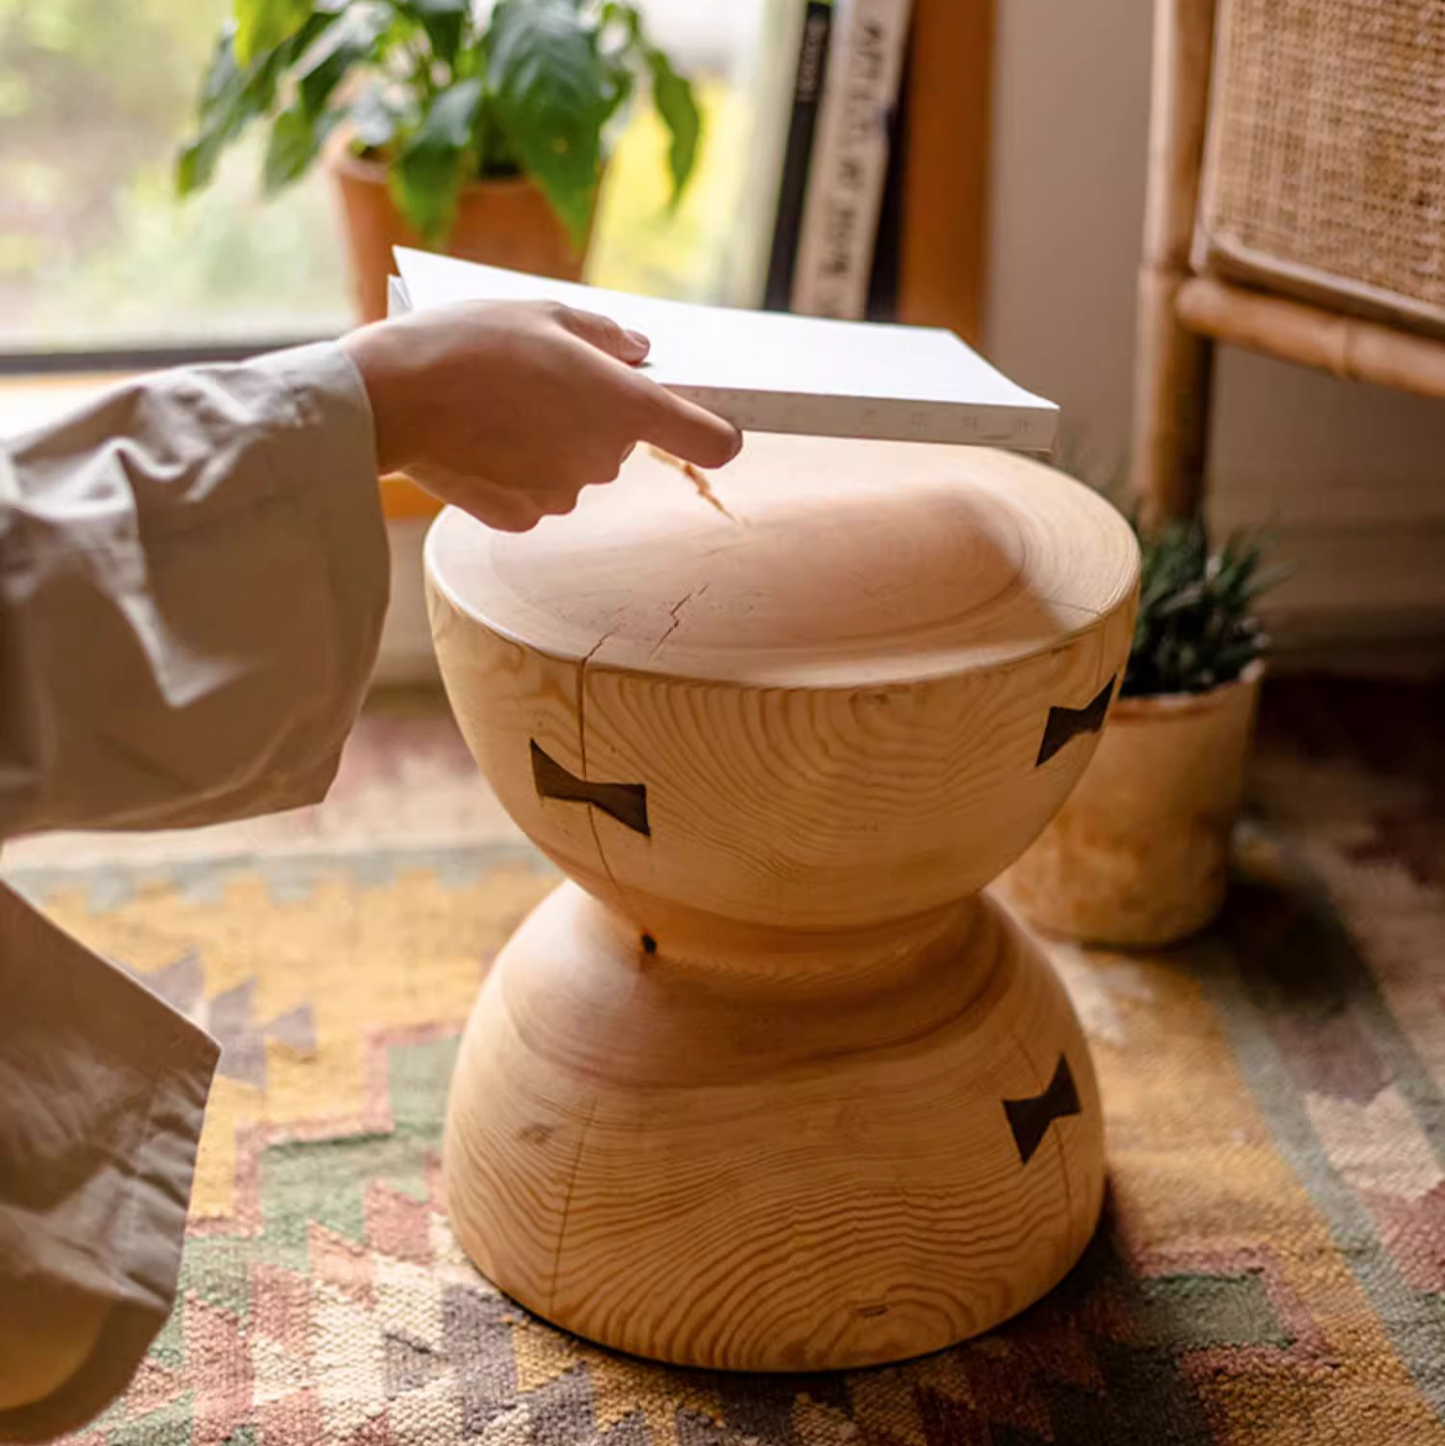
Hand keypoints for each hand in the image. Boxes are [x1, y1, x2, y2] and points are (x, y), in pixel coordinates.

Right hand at [342, 299, 742, 530]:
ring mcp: (563, 493)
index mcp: (621, 406)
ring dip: (552, 441)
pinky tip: (479, 439)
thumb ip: (607, 336)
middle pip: (622, 441)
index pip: (711, 439)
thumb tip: (640, 354)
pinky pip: (536, 491)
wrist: (388, 398)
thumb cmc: (468, 343)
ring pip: (575, 465)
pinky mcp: (522, 516)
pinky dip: (516, 469)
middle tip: (542, 379)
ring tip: (498, 404)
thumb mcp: (545, 313)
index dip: (715, 430)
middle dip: (594, 414)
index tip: (707, 421)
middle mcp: (603, 458)